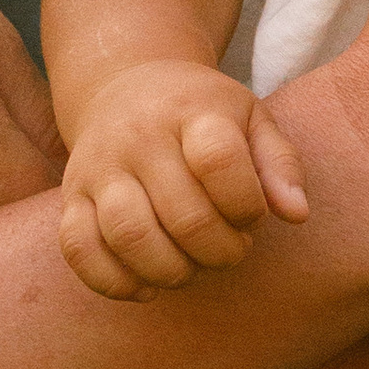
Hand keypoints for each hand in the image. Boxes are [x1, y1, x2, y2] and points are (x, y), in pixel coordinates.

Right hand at [58, 68, 311, 299]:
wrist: (124, 85)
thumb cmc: (201, 113)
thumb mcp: (251, 118)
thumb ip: (279, 163)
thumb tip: (296, 214)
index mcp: (191, 109)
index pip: (220, 161)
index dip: (247, 205)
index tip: (252, 215)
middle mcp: (139, 136)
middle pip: (184, 215)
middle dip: (220, 251)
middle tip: (230, 250)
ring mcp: (98, 168)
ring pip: (130, 236)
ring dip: (172, 271)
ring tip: (192, 267)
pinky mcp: (72, 198)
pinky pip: (80, 251)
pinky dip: (115, 282)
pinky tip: (147, 283)